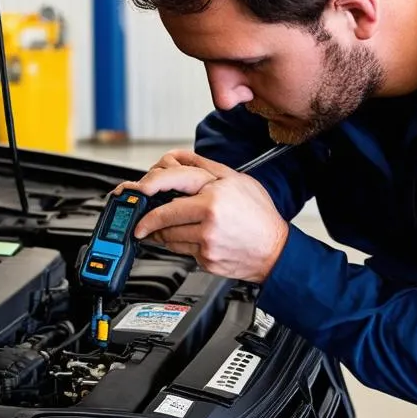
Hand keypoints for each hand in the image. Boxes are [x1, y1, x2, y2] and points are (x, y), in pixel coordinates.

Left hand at [113, 151, 288, 282]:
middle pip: (164, 218)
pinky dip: (181, 244)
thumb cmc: (259, 215)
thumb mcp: (236, 179)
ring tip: (169, 228)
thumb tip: (178, 158)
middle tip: (141, 222)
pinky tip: (193, 238)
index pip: (172, 187)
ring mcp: (207, 242)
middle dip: (148, 220)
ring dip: (162, 232)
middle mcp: (209, 219)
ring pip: (169, 237)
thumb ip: (204, 166)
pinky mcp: (206, 260)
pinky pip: (182, 251)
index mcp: (214, 196)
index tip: (140, 192)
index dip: (150, 189)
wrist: (276, 251)